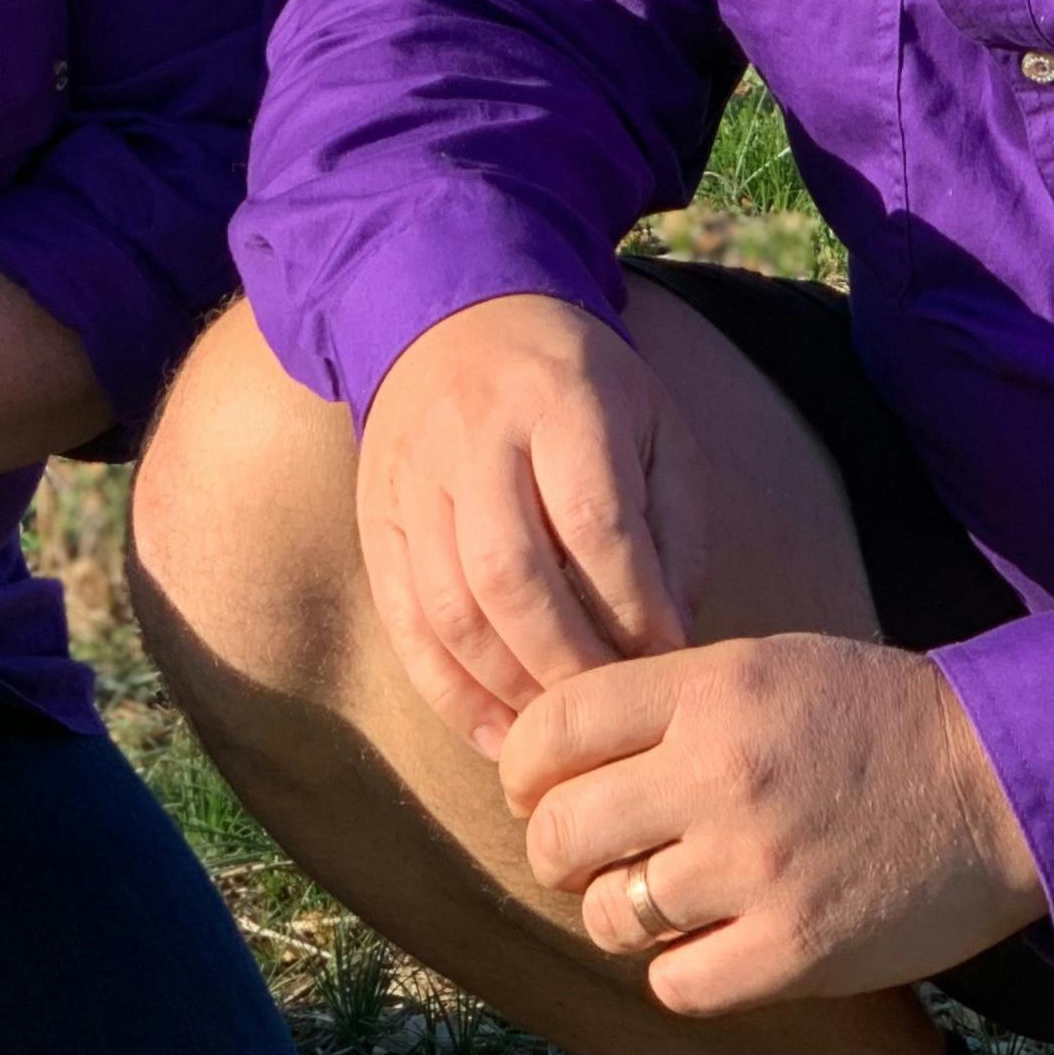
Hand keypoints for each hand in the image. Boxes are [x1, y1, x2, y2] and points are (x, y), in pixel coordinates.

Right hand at [354, 292, 708, 758]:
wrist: (460, 320)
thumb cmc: (582, 390)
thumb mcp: (654, 425)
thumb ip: (674, 528)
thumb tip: (670, 643)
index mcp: (561, 401)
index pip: (594, 522)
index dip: (632, 606)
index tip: (669, 658)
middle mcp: (476, 437)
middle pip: (511, 574)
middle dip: (569, 661)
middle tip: (615, 710)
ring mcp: (415, 480)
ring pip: (450, 608)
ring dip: (509, 688)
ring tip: (562, 732)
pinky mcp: (379, 519)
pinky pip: (406, 622)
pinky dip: (450, 692)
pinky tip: (499, 734)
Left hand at [499, 631, 1046, 1013]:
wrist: (1007, 783)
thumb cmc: (880, 721)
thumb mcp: (768, 666)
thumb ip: (670, 699)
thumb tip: (559, 747)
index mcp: (711, 689)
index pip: (553, 727)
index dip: (524, 767)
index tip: (537, 788)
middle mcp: (720, 773)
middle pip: (561, 831)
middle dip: (559, 851)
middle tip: (590, 855)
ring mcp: (756, 867)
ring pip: (611, 915)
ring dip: (622, 914)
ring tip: (662, 900)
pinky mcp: (794, 951)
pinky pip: (675, 985)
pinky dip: (681, 972)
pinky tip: (714, 946)